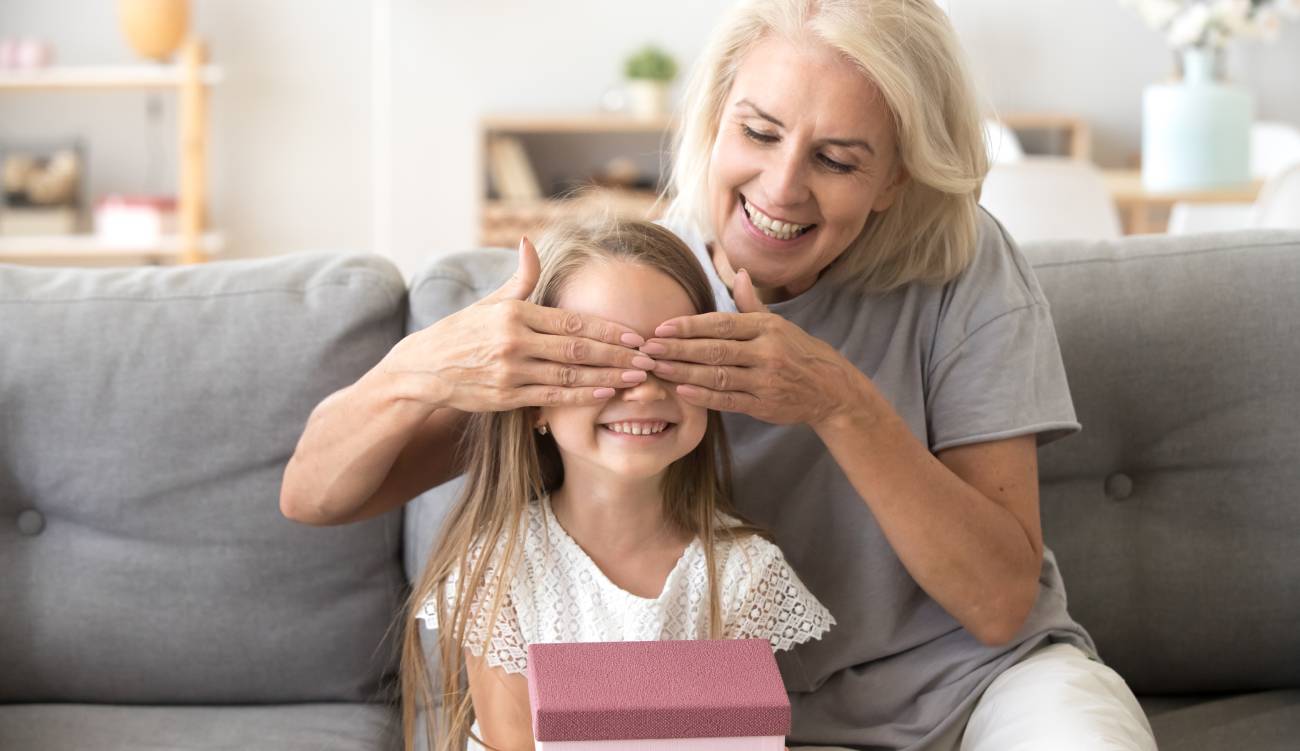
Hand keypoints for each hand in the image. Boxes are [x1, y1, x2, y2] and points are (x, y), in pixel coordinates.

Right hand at [380, 237, 654, 411]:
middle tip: (648, 357)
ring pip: (569, 374)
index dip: (608, 329)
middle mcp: (514, 340)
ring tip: (637, 377)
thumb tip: (530, 241)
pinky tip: (605, 393)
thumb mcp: (489, 302)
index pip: (572, 321)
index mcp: (515, 313)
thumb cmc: (462, 333)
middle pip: (577, 349)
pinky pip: (551, 396)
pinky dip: (580, 395)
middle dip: (617, 354)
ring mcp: (510, 371)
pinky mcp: (505, 397)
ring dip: (608, 376)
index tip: (636, 334)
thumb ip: (520, 278)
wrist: (422, 369)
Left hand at [639, 269, 862, 427]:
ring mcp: (765, 380)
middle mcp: (766, 352)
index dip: (689, 326)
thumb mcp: (779, 324)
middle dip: (678, 348)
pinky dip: (704, 396)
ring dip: (684, 372)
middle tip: (648, 348)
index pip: (721, 324)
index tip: (661, 327)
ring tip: (658, 368)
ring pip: (718, 375)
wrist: (831, 389)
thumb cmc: (798, 352)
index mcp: (766, 328)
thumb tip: (739, 272)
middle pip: (714, 349)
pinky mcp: (764, 406)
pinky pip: (729, 400)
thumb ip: (752, 303)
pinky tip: (682, 390)